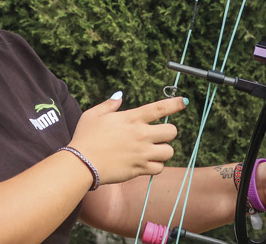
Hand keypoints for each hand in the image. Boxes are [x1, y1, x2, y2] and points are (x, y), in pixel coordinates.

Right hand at [67, 94, 185, 184]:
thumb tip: (119, 97)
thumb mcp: (93, 114)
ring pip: (169, 151)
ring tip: (153, 151)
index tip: (183, 102)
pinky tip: (147, 163)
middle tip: (158, 136)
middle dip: (168, 133)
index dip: (174, 104)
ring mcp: (142, 153)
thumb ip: (109, 105)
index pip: (160, 108)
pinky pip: (159, 168)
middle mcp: (141, 135)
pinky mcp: (139, 169)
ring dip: (163, 150)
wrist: (82, 163)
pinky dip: (156, 166)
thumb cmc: (85, 137)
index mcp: (131, 118)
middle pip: (172, 131)